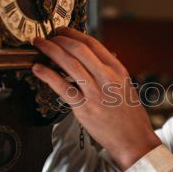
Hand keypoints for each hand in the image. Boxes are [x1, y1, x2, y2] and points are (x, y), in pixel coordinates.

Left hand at [31, 27, 161, 170]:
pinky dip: (47, 75)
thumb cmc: (130, 116)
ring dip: (50, 51)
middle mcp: (107, 78)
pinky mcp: (84, 108)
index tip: (61, 31)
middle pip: (78, 49)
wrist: (134, 140)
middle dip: (58, 40)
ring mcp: (95, 93)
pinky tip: (38, 69)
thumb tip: (91, 59)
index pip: (92, 43)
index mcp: (118, 70)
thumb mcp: (125, 86)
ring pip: (69, 64)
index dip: (72, 34)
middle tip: (46, 38)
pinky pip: (62, 87)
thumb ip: (109, 72)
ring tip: (39, 46)